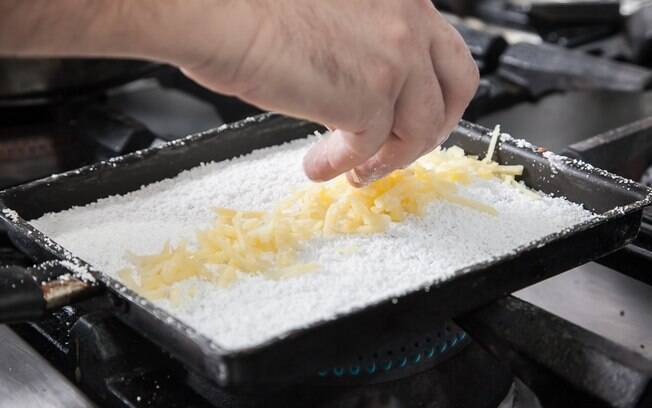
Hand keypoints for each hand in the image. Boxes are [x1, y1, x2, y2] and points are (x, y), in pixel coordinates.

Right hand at [178, 0, 478, 185]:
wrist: (222, 12)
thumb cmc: (256, 6)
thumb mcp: (335, 10)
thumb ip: (366, 39)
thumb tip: (366, 82)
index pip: (444, 51)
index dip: (436, 90)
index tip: (416, 112)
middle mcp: (409, 22)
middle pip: (456, 89)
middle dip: (435, 128)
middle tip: (409, 148)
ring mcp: (395, 60)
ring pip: (420, 129)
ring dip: (389, 159)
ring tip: (360, 171)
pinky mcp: (369, 98)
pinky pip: (370, 148)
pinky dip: (345, 165)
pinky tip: (320, 166)